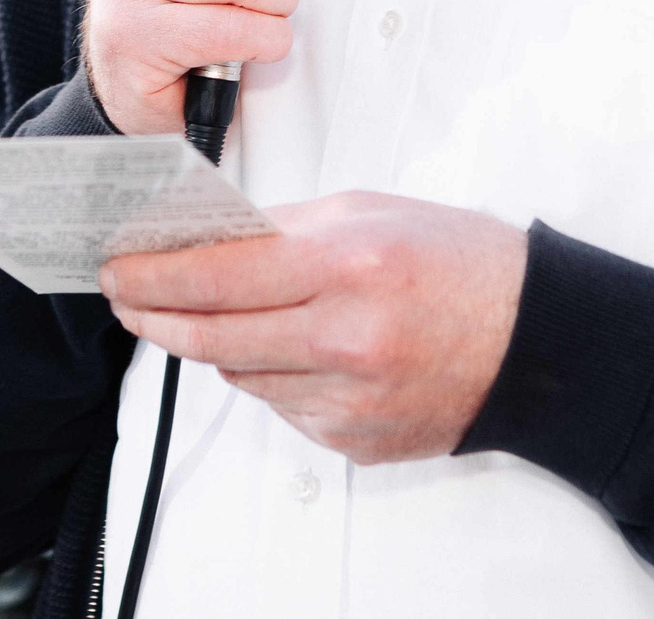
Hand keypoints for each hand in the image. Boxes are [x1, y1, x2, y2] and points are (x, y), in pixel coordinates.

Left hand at [101, 192, 527, 463]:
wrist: (536, 339)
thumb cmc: (462, 262)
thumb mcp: (371, 213)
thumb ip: (286, 230)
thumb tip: (210, 243)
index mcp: (346, 265)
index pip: (217, 276)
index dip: (153, 275)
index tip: (117, 269)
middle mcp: (343, 338)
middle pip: (212, 336)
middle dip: (159, 314)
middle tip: (129, 296)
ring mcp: (348, 398)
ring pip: (242, 376)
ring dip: (223, 344)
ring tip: (222, 314)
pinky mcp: (354, 439)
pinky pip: (284, 407)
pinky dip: (277, 376)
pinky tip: (300, 349)